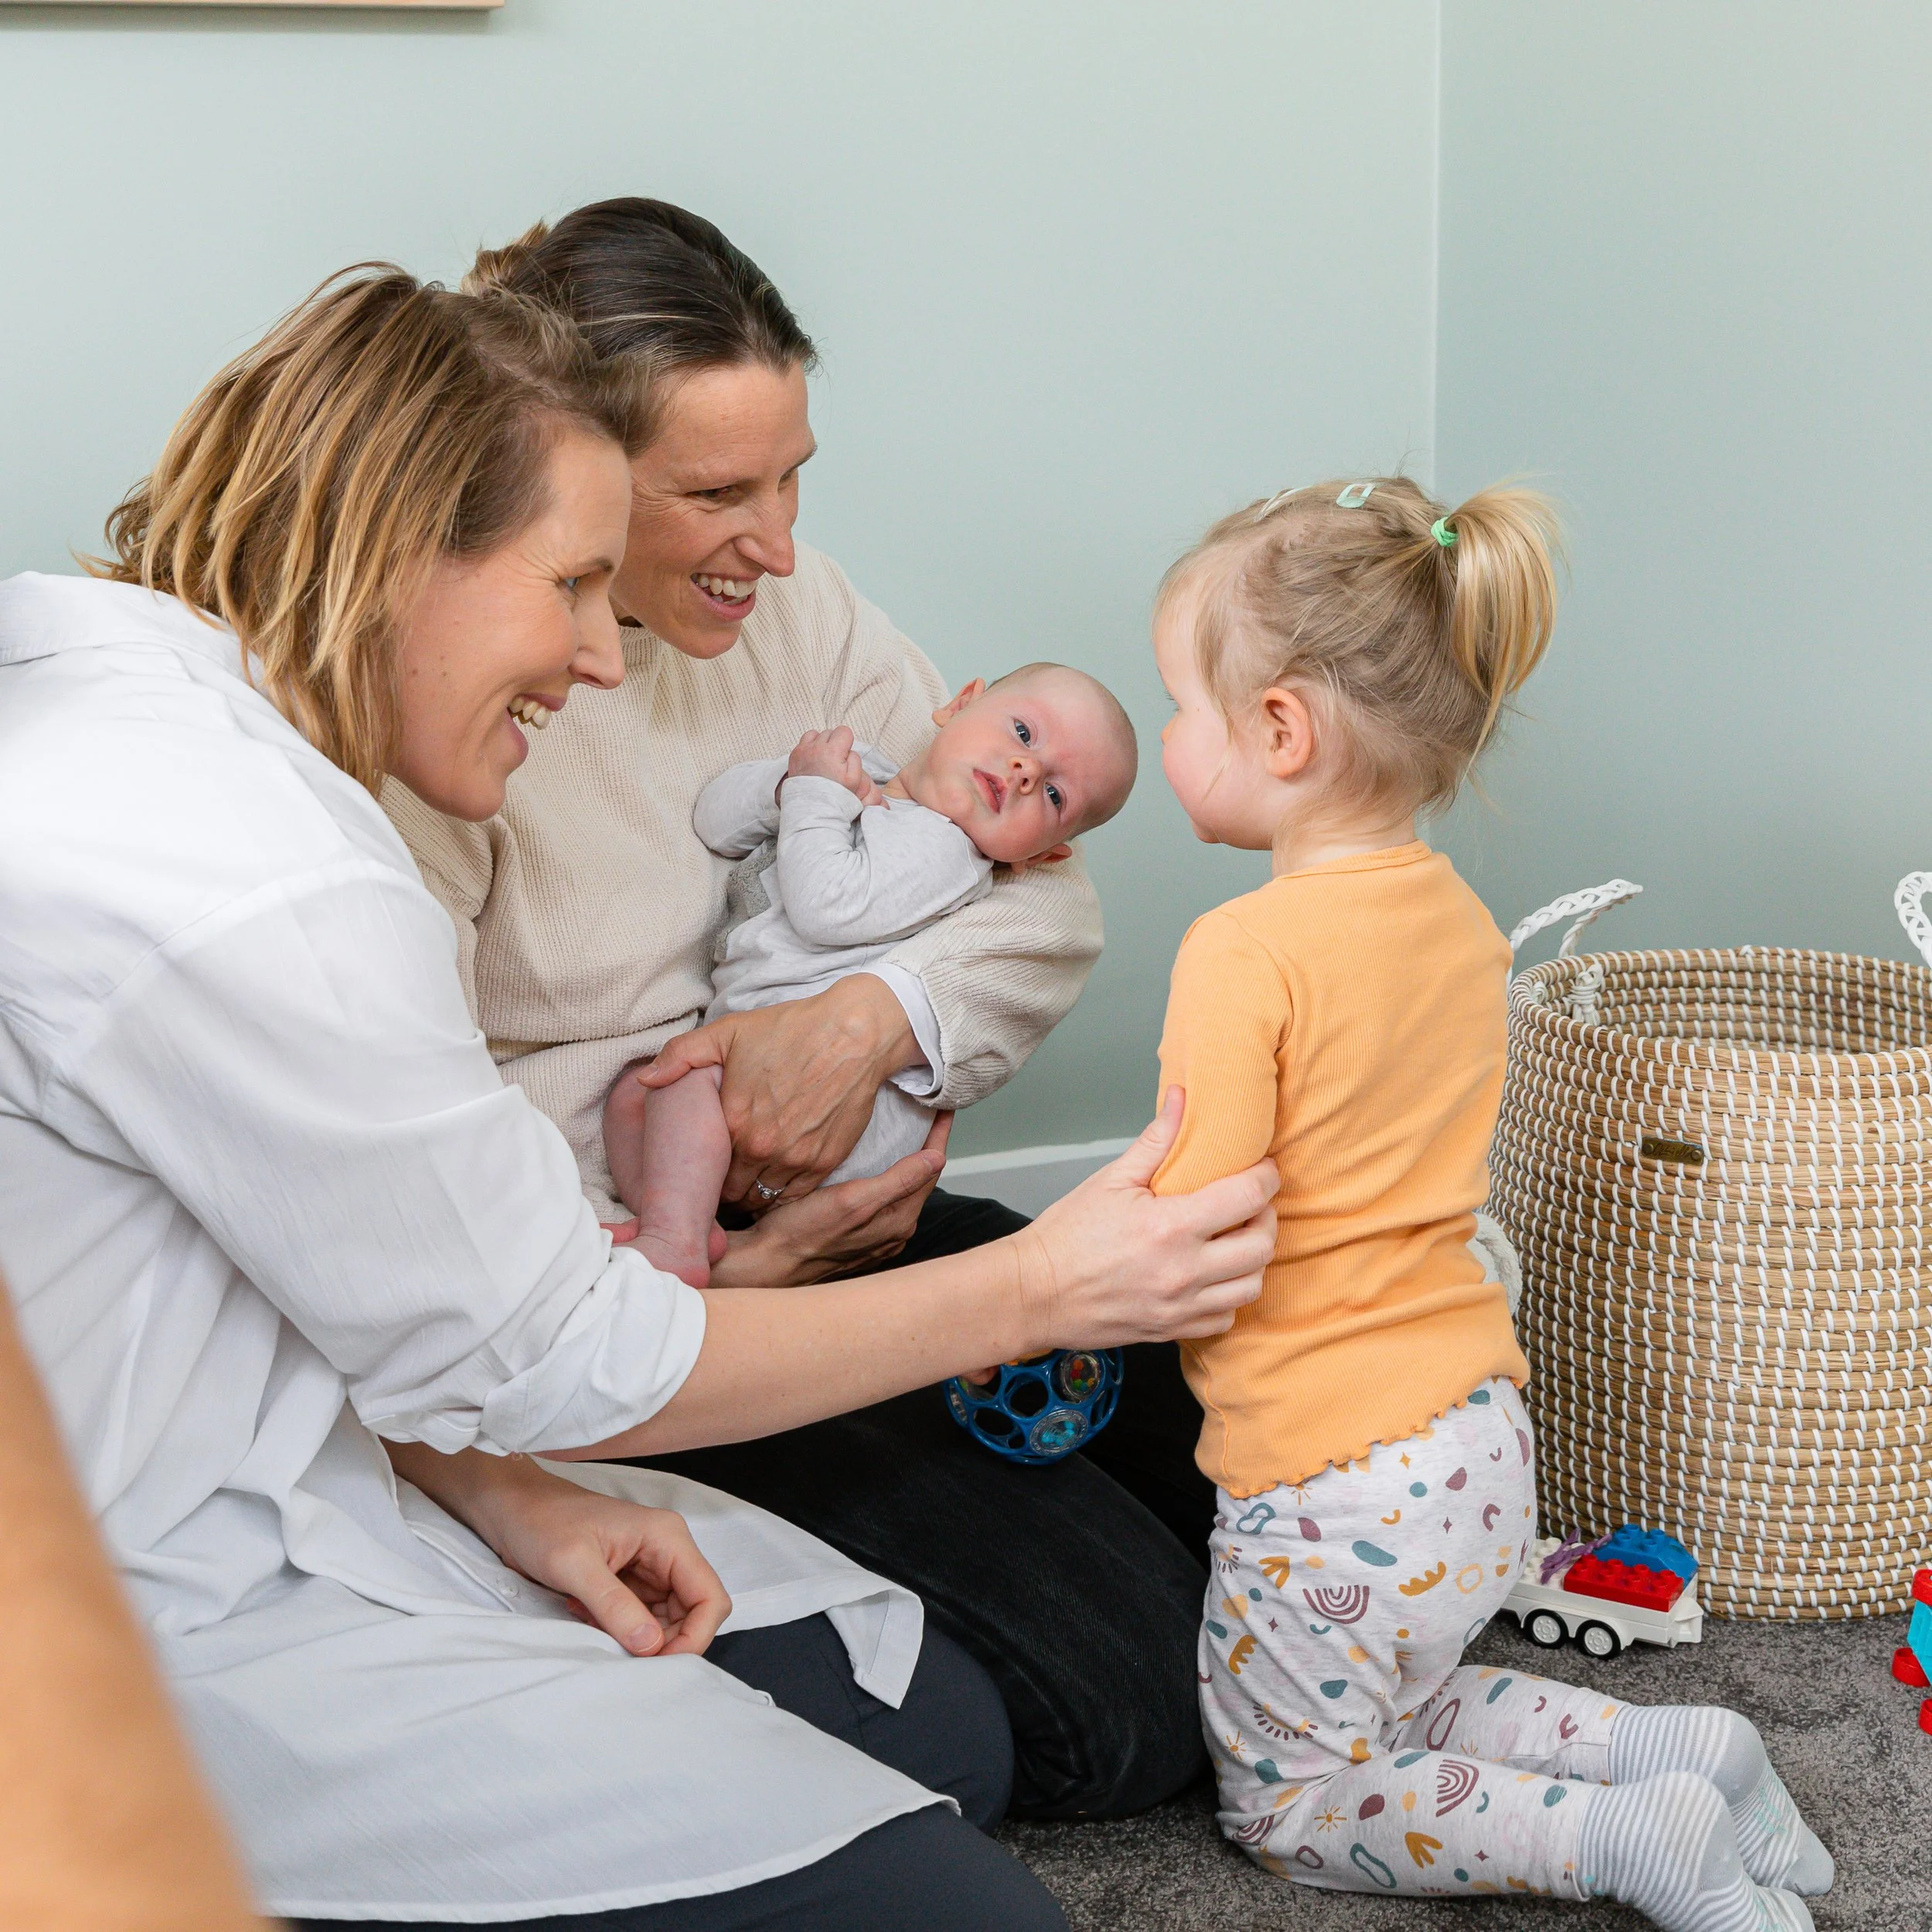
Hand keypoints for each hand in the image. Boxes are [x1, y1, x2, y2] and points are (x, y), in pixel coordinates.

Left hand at [453, 1457, 730, 1658]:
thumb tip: (651, 1646)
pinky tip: (586, 1618)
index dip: (695, 1637)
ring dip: (638, 1639)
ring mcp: (647, 1569)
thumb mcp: (574, 1564)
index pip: (709, 1597)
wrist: (510, 1508)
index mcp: (667, 1539)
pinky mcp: (626, 1583)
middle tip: (623, 1658)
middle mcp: (665, 1553)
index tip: (658, 1664)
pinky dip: (619, 1631)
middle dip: (664, 1643)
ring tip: (597, 1631)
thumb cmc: (541, 1522)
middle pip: (692, 1614)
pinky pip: (639, 1620)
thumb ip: (614, 1605)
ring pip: (665, 1622)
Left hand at [636, 975, 921, 1205]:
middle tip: (716, 1181)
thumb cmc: (790, 1029)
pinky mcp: (825, 1162)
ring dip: (749, 1195)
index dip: (695, 1171)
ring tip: (742, 1184)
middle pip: (729, 1191)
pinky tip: (772, 1182)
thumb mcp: (728, 1032)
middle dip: (720, 1189)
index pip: (701, 1169)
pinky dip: (780, 1195)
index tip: (694, 1169)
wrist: (854, 1034)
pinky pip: (793, 1197)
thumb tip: (645, 1080)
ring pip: (760, 1199)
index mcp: (733, 1120)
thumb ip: (681, 1055)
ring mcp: (796, 1158)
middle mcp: (762, 1146)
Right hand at [709, 1114, 950, 1284]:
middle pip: (919, 1178)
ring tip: (906, 1133)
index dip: (938, 1134)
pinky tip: (874, 1166)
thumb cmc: (803, 1233)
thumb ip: (898, 1181)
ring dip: (907, 1162)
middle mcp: (894, 1230)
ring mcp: (877, 1236)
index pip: (931, 1168)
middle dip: (926, 1146)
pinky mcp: (858, 1237)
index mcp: (899, 1219)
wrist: (768, 1264)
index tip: (944, 1107)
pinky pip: (883, 1200)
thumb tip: (937, 1158)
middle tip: (927, 1113)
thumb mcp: (853, 1200)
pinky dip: (886, 1177)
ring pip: (901, 1189)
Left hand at [784, 726, 883, 805]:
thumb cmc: (834, 795)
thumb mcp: (854, 779)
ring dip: (821, 742)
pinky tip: (813, 760)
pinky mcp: (794, 755)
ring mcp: (802, 750)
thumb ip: (854, 758)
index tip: (845, 754)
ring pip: (815, 734)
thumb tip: (848, 750)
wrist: (811, 807)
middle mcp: (816, 747)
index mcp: (832, 751)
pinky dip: (809, 747)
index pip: (844, 731)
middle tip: (835, 761)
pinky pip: (803, 742)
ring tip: (824, 758)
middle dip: (835, 743)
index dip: (847, 742)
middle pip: (830, 732)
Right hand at [1009, 1088, 1278, 1350]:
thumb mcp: (1111, 1179)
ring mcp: (1180, 1306)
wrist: (1035, 1291)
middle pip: (1262, 1245)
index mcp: (1170, 1226)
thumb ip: (1156, 1140)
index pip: (1248, 1197)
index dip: (1265, 1178)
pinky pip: (1225, 1319)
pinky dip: (1230, 1296)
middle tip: (1251, 1202)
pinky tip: (1214, 1276)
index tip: (1261, 1170)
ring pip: (1252, 1286)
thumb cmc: (1067, 1236)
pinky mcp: (1172, 1330)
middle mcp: (1183, 1271)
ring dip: (1253, 1259)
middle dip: (1265, 1217)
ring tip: (1235, 1239)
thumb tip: (1181, 1099)